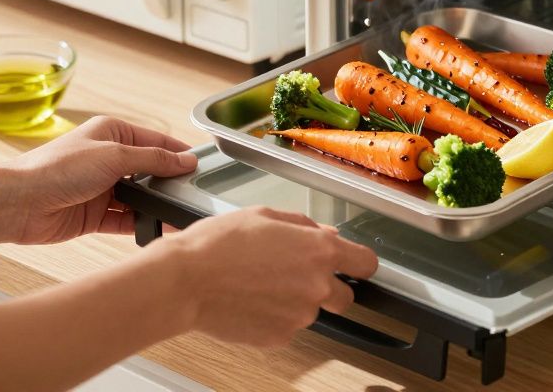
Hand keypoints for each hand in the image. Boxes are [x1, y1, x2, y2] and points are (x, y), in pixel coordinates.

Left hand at [3, 116, 195, 244]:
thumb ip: (153, 159)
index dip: (178, 152)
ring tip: (180, 213)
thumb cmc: (56, 168)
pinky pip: (127, 219)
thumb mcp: (113, 155)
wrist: (19, 203)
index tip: (201, 166)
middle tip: (195, 194)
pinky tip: (159, 228)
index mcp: (111, 133)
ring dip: (156, 205)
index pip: (155, 140)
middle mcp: (107, 159)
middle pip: (149, 170)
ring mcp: (102, 188)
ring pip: (140, 197)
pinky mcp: (95, 215)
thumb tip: (185, 160)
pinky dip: (143, 223)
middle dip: (169, 182)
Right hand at [158, 206, 378, 346]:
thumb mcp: (265, 216)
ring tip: (260, 284)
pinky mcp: (279, 337)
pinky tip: (251, 300)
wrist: (186, 281)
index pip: (366, 263)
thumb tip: (325, 235)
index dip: (361, 263)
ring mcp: (299, 315)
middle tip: (299, 277)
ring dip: (296, 301)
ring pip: (311, 312)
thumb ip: (304, 227)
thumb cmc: (218, 244)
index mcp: (318, 251)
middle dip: (329, 288)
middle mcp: (316, 286)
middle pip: (346, 298)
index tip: (355, 265)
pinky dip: (274, 317)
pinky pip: (287, 326)